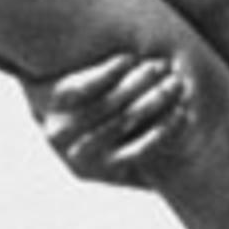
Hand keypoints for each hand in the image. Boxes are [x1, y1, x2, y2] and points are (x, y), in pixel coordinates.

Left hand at [16, 49, 198, 188]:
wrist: (39, 102)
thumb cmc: (91, 129)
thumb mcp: (117, 151)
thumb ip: (145, 157)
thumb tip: (189, 155)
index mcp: (96, 170)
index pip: (139, 154)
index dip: (164, 132)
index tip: (185, 111)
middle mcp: (75, 152)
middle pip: (124, 124)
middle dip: (156, 100)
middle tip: (177, 82)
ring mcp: (61, 126)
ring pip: (107, 104)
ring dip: (137, 82)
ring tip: (158, 66)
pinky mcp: (49, 99)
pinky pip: (84, 86)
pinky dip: (109, 71)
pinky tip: (128, 58)